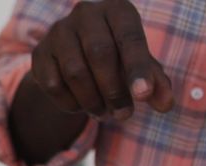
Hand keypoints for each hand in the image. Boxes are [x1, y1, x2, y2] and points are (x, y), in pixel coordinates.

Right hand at [31, 0, 173, 119]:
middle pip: (100, 54)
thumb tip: (165, 104)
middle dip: (114, 91)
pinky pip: (54, 84)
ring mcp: (59, 31)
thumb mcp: (138, 67)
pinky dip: (70, 103)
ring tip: (104, 113)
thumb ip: (155, 83)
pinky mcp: (39, 52)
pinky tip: (81, 106)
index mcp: (117, 10)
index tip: (143, 96)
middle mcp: (86, 13)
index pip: (129, 38)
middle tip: (124, 115)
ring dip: (92, 100)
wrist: (73, 56)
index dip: (137, 69)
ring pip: (75, 72)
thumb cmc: (116, 58)